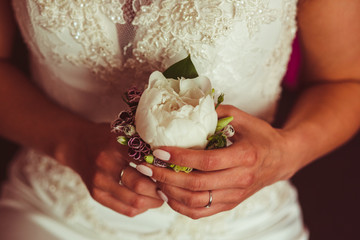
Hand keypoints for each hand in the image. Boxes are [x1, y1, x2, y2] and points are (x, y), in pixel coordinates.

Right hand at [55, 122, 163, 216]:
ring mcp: (99, 182)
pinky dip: (141, 208)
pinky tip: (147, 201)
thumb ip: (143, 142)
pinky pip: (125, 209)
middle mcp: (105, 164)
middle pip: (140, 185)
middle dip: (160, 189)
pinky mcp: (96, 194)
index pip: (145, 160)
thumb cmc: (105, 137)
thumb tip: (172, 156)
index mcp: (115, 144)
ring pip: (134, 201)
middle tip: (170, 186)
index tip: (174, 170)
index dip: (163, 168)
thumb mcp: (122, 132)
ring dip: (153, 202)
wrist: (76, 144)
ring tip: (162, 196)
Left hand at [135, 105, 295, 218]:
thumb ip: (217, 112)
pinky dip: (180, 205)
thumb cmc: (260, 135)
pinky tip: (167, 193)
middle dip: (166, 176)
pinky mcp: (230, 204)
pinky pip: (201, 212)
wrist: (281, 158)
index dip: (180, 157)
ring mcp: (235, 195)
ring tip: (154, 179)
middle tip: (147, 166)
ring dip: (170, 192)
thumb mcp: (243, 118)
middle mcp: (241, 180)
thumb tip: (186, 110)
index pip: (207, 161)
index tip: (159, 151)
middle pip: (197, 185)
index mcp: (245, 156)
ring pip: (196, 202)